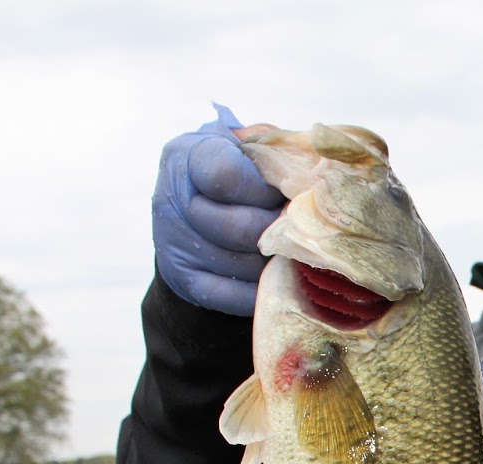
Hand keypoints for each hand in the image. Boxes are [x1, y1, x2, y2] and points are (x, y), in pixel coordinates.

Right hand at [151, 104, 284, 315]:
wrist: (196, 208)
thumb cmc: (238, 172)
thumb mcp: (248, 148)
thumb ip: (273, 153)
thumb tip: (311, 174)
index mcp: (186, 157)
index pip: (228, 177)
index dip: (266, 190)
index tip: (283, 193)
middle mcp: (172, 200)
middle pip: (242, 228)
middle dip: (279, 230)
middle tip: (296, 227)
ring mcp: (174, 244)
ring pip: (245, 265)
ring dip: (276, 261)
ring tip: (288, 248)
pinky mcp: (184, 281)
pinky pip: (236, 296)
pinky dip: (264, 290)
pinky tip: (276, 276)